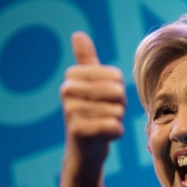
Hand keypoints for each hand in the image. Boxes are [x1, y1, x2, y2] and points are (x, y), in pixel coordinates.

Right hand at [59, 32, 126, 174]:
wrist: (83, 152)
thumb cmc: (92, 113)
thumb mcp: (90, 85)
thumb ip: (86, 60)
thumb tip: (77, 34)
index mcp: (72, 76)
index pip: (116, 76)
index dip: (118, 90)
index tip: (104, 100)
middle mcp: (67, 91)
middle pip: (117, 92)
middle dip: (119, 106)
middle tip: (105, 114)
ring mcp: (71, 112)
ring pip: (117, 111)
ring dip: (116, 121)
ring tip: (101, 125)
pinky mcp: (79, 132)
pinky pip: (115, 127)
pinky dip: (115, 134)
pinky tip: (102, 137)